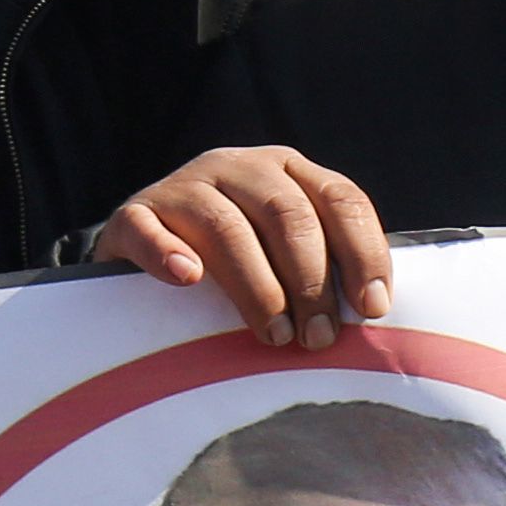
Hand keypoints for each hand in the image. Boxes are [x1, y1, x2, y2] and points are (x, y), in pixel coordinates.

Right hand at [101, 147, 395, 349]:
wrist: (144, 242)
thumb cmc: (235, 258)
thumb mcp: (282, 250)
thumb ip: (322, 267)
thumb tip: (369, 316)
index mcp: (289, 170)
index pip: (341, 199)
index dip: (363, 253)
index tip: (372, 308)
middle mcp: (240, 166)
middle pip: (287, 216)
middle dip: (311, 282)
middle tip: (318, 338)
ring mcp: (184, 185)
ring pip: (226, 228)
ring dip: (256, 286)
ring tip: (274, 335)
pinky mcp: (134, 213)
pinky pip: (148, 230)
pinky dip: (168, 254)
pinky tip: (188, 281)